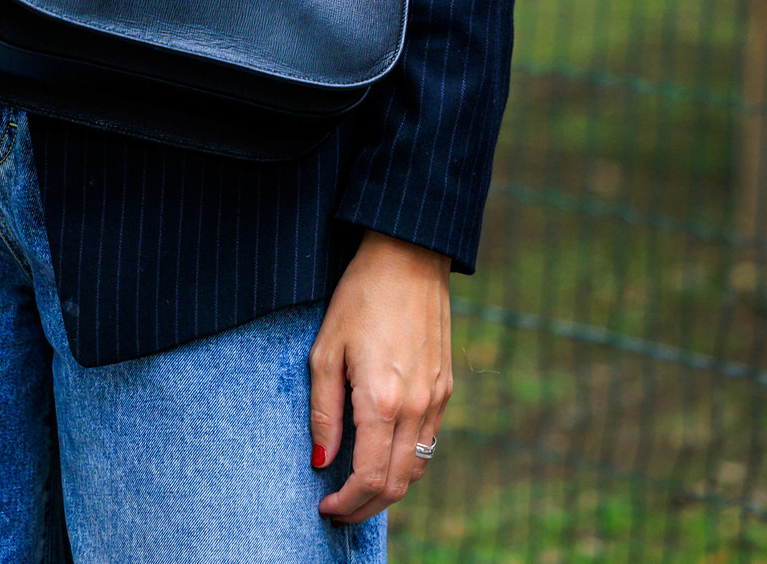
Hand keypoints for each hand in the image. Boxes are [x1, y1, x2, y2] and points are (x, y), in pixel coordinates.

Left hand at [307, 230, 452, 523]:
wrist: (408, 257)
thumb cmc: (359, 297)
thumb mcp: (325, 350)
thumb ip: (323, 410)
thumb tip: (321, 461)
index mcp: (382, 400)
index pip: (369, 477)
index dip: (347, 503)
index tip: (325, 507)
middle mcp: (416, 406)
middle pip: (396, 484)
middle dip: (366, 506)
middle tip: (339, 509)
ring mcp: (436, 398)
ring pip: (416, 467)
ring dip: (388, 487)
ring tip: (357, 485)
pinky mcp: (446, 387)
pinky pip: (428, 441)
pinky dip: (405, 459)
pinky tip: (382, 450)